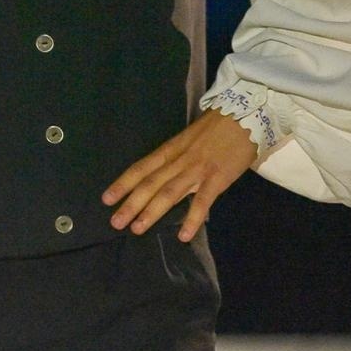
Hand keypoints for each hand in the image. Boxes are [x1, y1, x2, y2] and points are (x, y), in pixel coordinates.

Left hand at [102, 111, 257, 241]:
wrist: (244, 115)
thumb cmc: (216, 128)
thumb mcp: (187, 139)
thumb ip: (174, 157)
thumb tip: (160, 175)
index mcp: (170, 149)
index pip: (140, 168)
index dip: (122, 183)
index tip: (106, 199)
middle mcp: (178, 160)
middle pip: (149, 183)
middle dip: (130, 204)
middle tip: (115, 222)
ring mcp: (197, 170)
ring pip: (169, 193)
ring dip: (151, 212)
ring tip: (136, 229)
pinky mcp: (217, 178)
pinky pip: (202, 201)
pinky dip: (192, 218)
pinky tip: (183, 235)